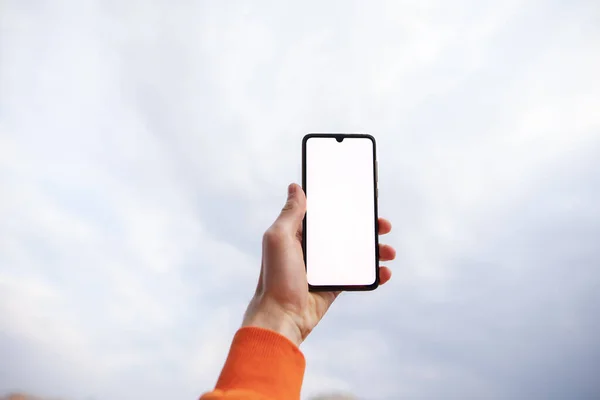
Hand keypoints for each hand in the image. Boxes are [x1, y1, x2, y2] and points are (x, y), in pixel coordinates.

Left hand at [242, 183, 395, 345]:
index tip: (363, 201)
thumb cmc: (275, 277)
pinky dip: (373, 273)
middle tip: (384, 225)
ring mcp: (324, 268)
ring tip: (389, 252)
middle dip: (367, 228)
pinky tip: (384, 272)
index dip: (344, 206)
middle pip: (345, 232)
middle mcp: (312, 249)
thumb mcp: (279, 238)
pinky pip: (357, 276)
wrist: (281, 317)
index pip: (325, 214)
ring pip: (355, 253)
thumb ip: (290, 213)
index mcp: (298, 234)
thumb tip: (295, 187)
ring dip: (375, 250)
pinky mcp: (333, 286)